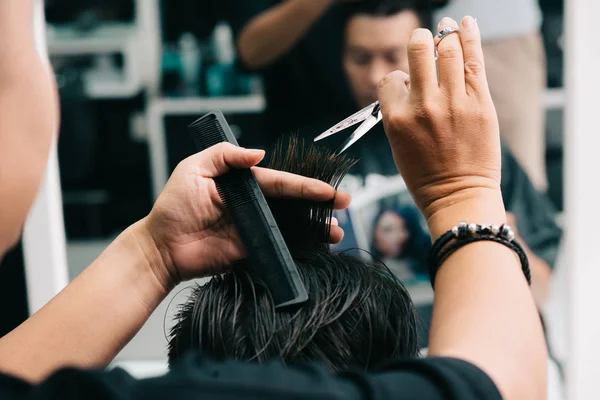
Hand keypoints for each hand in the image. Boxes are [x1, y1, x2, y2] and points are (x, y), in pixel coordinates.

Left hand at [138, 143, 350, 284]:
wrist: (161, 247)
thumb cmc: (173, 206)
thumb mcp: (193, 169)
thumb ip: (224, 156)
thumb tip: (259, 153)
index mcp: (242, 184)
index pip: (280, 182)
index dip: (305, 185)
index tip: (328, 189)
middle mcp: (252, 205)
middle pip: (292, 203)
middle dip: (319, 203)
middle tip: (345, 204)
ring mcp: (253, 229)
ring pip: (290, 226)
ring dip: (314, 228)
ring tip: (336, 232)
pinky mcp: (250, 251)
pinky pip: (277, 247)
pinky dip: (297, 248)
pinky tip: (315, 248)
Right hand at [377, 17, 502, 229]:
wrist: (458, 196)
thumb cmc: (425, 176)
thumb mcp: (398, 145)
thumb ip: (400, 112)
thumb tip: (411, 80)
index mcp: (396, 120)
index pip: (391, 79)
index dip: (398, 78)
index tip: (407, 84)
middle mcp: (422, 106)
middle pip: (418, 51)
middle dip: (418, 40)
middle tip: (422, 40)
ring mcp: (453, 103)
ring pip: (448, 49)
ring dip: (444, 34)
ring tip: (445, 28)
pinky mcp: (480, 104)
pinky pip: (473, 61)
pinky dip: (470, 36)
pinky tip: (466, 22)